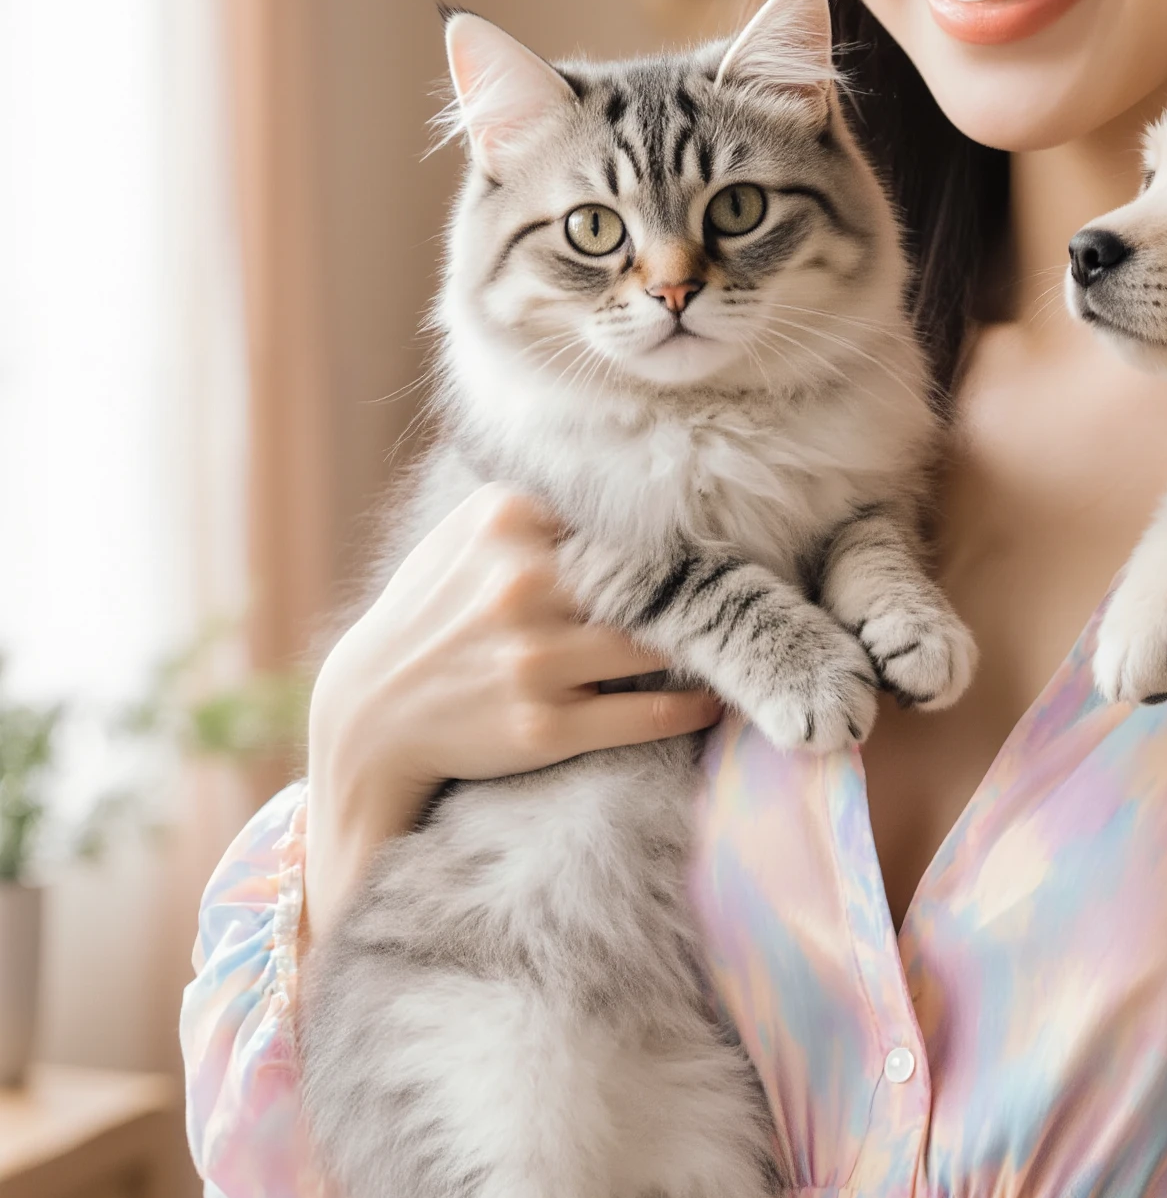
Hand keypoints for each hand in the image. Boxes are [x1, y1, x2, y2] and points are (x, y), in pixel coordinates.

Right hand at [304, 485, 720, 939]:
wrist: (370, 715)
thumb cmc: (430, 616)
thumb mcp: (462, 538)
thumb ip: (533, 504)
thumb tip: (624, 472)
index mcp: (504, 523)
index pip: (618, 517)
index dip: (674, 530)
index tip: (730, 527)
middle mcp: (522, 585)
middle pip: (646, 580)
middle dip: (703, 585)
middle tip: (766, 581)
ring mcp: (534, 659)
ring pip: (654, 645)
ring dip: (704, 647)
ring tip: (742, 641)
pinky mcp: (545, 725)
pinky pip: (646, 713)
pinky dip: (691, 706)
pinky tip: (715, 699)